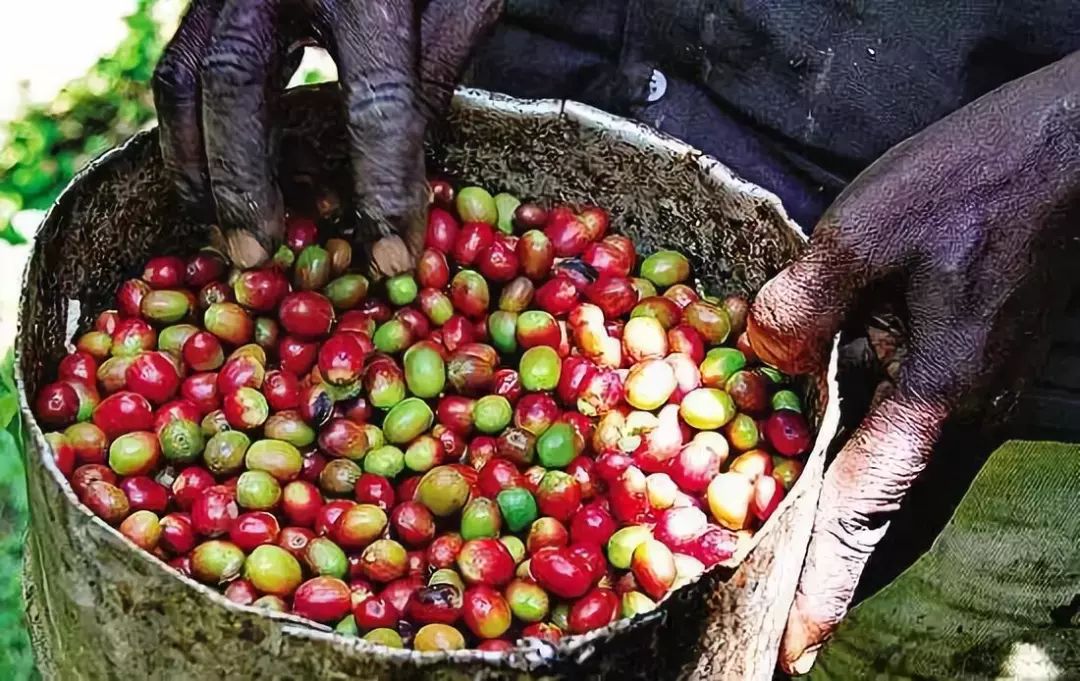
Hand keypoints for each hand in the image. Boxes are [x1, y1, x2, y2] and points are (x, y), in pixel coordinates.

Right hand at [152, 0, 501, 271]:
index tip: (394, 259)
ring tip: (219, 231)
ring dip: (196, 163)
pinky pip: (181, 61)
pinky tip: (208, 178)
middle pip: (238, 84)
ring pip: (186, 72)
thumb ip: (434, 78)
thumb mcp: (462, 1)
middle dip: (245, 181)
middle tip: (257, 256)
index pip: (377, 100)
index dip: (385, 187)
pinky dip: (188, 130)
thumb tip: (404, 180)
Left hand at [748, 52, 1079, 673]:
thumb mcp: (866, 227)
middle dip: (838, 582)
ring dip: (857, 545)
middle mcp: (962, 418)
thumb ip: (802, 301)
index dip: (823, 581)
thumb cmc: (976, 180)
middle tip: (784, 629)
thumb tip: (756, 350)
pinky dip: (875, 492)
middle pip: (894, 530)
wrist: (1071, 152)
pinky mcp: (971, 377)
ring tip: (800, 578)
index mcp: (939, 395)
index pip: (867, 511)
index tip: (792, 648)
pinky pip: (917, 459)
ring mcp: (974, 403)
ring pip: (911, 502)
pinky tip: (837, 487)